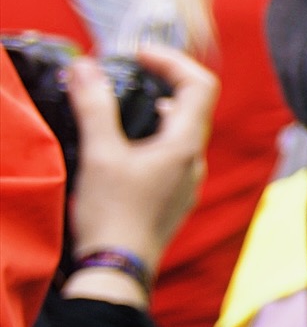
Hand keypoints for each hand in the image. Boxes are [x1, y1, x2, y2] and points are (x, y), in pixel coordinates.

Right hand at [64, 43, 216, 275]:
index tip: (138, 55)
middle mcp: (194, 161)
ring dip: (156, 108)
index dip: (172, 60)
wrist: (118, 271)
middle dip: (162, 80)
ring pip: (181, 130)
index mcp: (184, 145)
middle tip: (128, 72)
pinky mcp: (173, 196)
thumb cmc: (112, 215)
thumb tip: (86, 67)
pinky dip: (153, 135)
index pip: (200, 84)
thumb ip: (94, 107)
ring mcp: (186, 181)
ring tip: (121, 103)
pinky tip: (123, 144)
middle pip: (193, 104)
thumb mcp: (99, 154)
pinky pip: (171, 153)